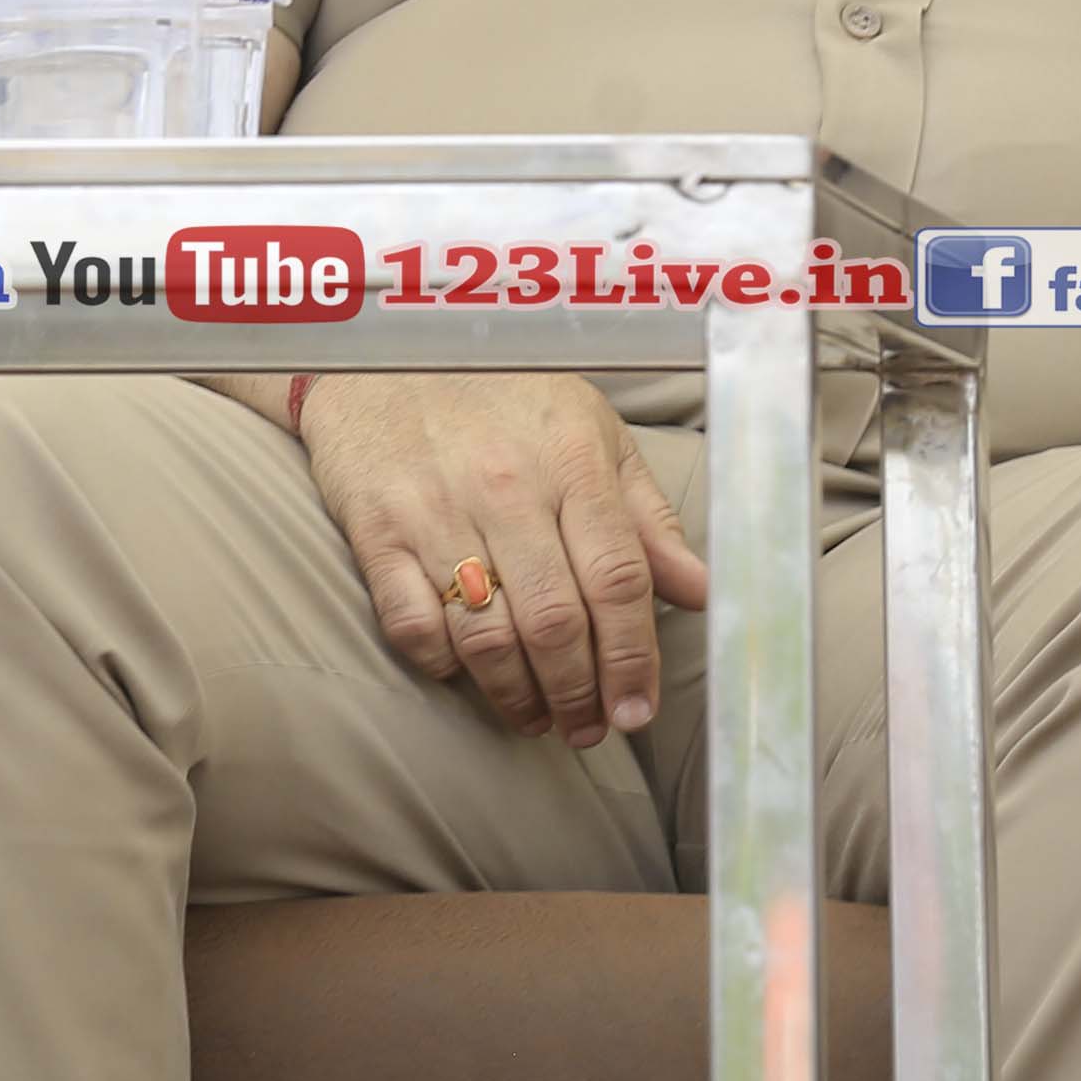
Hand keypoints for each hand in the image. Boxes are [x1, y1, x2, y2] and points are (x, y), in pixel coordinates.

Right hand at [290, 370, 708, 745]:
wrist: (380, 353)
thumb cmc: (500, 395)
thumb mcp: (589, 431)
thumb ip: (644, 516)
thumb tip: (705, 591)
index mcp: (571, 460)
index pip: (618, 579)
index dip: (635, 658)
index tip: (639, 709)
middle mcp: (505, 487)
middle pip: (556, 622)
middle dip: (580, 694)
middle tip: (590, 727)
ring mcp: (435, 511)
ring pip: (486, 637)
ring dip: (518, 696)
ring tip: (537, 717)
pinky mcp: (375, 530)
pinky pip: (412, 625)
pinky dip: (443, 665)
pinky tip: (466, 671)